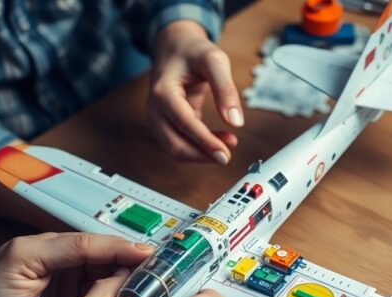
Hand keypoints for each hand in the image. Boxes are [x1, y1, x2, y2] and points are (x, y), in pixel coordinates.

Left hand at [0, 233, 153, 296]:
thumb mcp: (24, 261)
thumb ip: (66, 249)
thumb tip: (107, 243)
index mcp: (54, 247)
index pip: (98, 242)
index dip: (124, 247)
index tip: (149, 253)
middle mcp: (65, 268)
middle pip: (110, 262)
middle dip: (134, 266)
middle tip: (160, 274)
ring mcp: (69, 293)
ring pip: (110, 285)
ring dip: (130, 288)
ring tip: (153, 293)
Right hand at [147, 20, 242, 164]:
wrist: (174, 46)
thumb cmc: (192, 51)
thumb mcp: (214, 61)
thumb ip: (225, 89)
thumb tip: (236, 121)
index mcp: (163, 92)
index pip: (183, 123)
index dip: (204, 141)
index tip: (224, 153)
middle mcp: (155, 109)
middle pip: (174, 145)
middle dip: (201, 154)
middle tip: (227, 156)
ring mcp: (158, 119)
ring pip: (176, 149)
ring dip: (202, 153)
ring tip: (229, 142)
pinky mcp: (167, 124)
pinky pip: (181, 143)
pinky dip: (200, 147)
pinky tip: (220, 140)